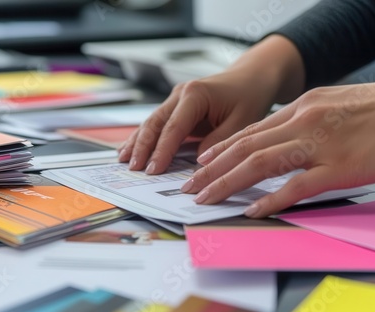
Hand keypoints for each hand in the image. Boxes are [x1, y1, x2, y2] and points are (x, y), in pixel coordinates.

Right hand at [117, 69, 272, 173]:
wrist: (251, 77)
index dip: (161, 151)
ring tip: (123, 160)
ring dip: (137, 142)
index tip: (153, 170)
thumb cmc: (249, 96)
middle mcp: (180, 94)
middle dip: (142, 147)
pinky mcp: (176, 108)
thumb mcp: (242, 121)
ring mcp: (175, 100)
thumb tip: (196, 164)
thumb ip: (218, 142)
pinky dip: (143, 138)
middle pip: (154, 123)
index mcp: (195, 94)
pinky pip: (157, 125)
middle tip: (133, 168)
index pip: (173, 127)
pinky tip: (130, 148)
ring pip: (151, 123)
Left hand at [182, 84, 374, 217]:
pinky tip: (251, 209)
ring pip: (260, 163)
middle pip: (245, 147)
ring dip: (227, 183)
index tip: (202, 163)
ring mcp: (320, 144)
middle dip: (212, 169)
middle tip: (191, 185)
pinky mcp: (339, 167)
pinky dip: (270, 199)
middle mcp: (304, 121)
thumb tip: (276, 140)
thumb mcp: (334, 105)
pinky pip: (296, 186)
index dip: (221, 149)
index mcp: (303, 106)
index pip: (250, 131)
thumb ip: (304, 122)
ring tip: (206, 198)